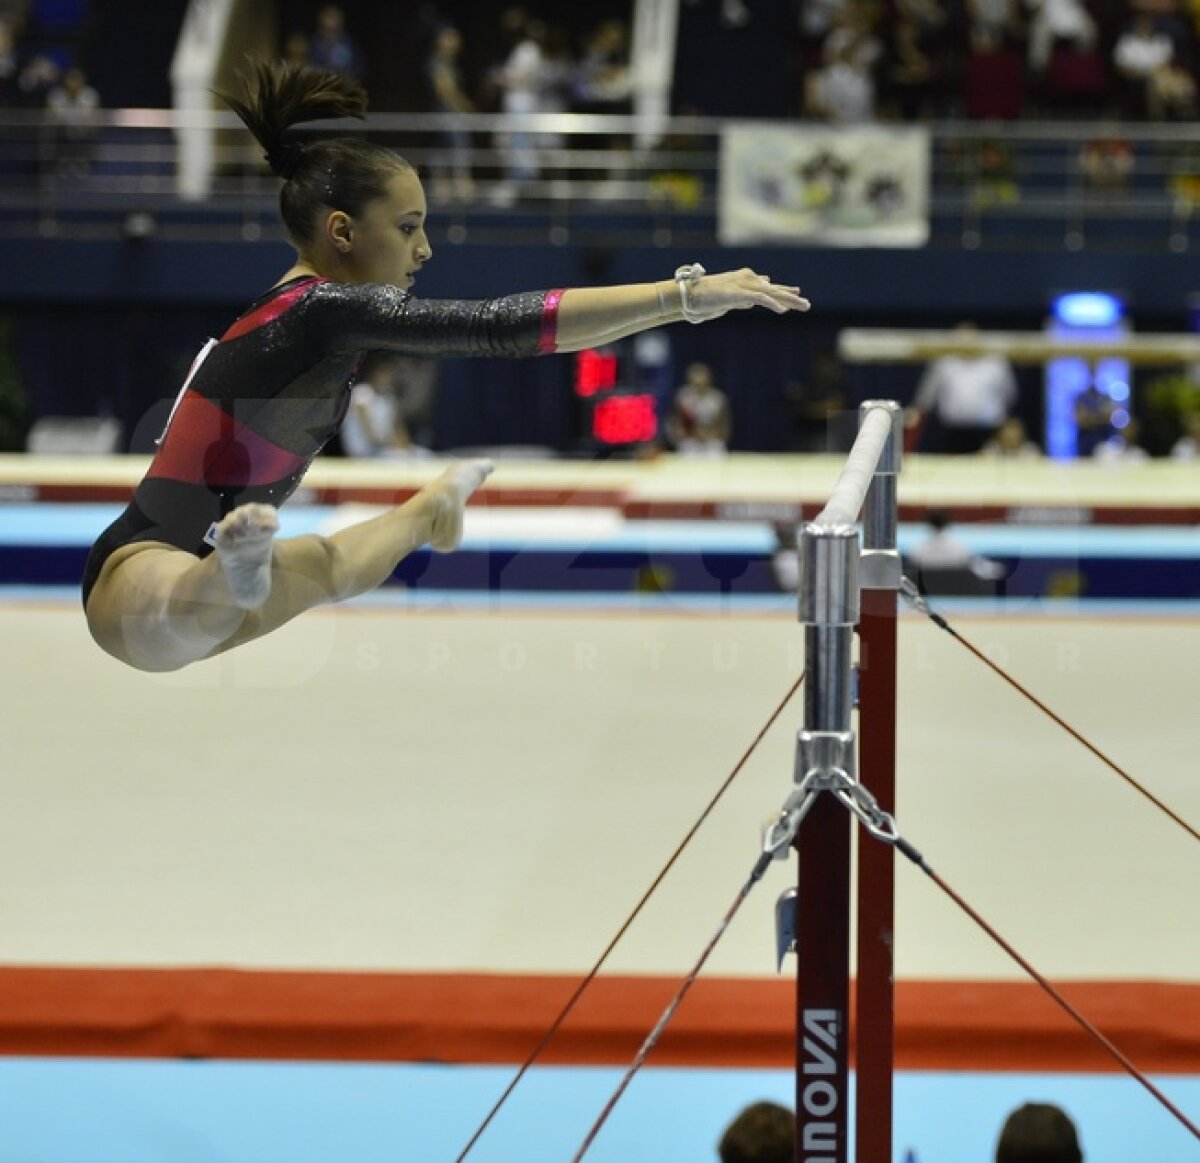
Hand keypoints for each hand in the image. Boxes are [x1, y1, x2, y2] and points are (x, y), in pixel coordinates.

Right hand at [685, 267, 810, 320]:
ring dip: (788, 300)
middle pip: (773, 290)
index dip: (783, 291)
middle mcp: (747, 280)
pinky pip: (759, 298)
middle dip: (790, 297)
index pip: (768, 288)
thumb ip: (742, 299)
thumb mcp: (728, 300)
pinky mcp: (738, 293)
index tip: (797, 293)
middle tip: (807, 304)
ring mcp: (743, 285)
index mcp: (745, 282)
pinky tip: (782, 311)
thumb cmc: (704, 298)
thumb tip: (751, 302)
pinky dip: (772, 303)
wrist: (690, 294)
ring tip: (803, 306)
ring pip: (771, 293)